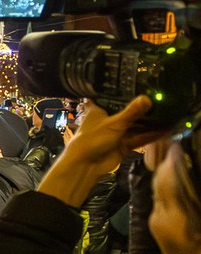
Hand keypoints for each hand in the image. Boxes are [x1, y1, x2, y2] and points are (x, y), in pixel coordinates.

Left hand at [39, 96, 168, 207]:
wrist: (86, 165)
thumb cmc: (93, 139)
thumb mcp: (114, 123)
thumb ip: (131, 112)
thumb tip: (147, 98)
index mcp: (99, 110)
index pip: (114, 98)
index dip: (127, 94)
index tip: (143, 89)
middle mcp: (108, 120)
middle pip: (128, 114)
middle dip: (142, 111)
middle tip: (161, 103)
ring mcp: (116, 133)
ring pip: (135, 127)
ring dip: (148, 124)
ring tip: (166, 116)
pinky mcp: (123, 145)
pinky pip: (138, 138)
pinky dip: (149, 136)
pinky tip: (164, 131)